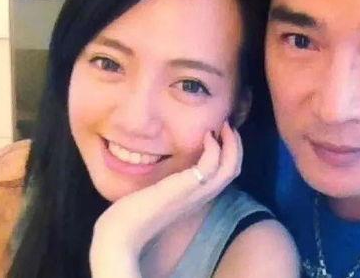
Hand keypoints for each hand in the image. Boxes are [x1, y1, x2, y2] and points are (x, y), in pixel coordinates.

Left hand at [89, 121, 241, 275]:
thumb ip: (167, 183)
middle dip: (236, 145)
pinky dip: (215, 147)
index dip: (230, 153)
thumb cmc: (134, 214)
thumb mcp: (156, 194)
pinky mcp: (187, 187)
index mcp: (196, 197)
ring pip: (230, 167)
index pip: (226, 175)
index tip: (222, 134)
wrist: (123, 233)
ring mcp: (196, 192)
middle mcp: (201, 196)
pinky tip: (206, 136)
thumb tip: (165, 168)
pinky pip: (212, 164)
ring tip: (224, 126)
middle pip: (233, 170)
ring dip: (231, 143)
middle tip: (228, 126)